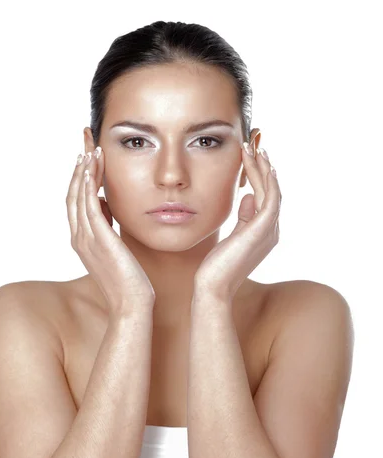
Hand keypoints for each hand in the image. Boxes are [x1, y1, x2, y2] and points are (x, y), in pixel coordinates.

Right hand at [66, 148, 154, 314]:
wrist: (132, 305)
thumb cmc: (131, 281)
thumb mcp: (116, 249)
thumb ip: (108, 228)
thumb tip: (106, 204)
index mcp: (82, 240)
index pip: (77, 201)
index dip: (80, 177)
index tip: (87, 156)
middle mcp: (79, 237)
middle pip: (72, 193)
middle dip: (79, 166)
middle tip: (85, 141)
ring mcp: (85, 238)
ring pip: (78, 195)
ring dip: (83, 169)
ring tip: (90, 147)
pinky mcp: (98, 238)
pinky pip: (88, 203)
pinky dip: (88, 182)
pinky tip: (94, 164)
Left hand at [193, 143, 281, 301]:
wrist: (212, 287)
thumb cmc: (215, 266)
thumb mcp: (230, 237)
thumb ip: (243, 217)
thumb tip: (249, 196)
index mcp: (264, 232)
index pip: (265, 197)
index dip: (259, 175)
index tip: (249, 156)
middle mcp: (271, 230)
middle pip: (272, 190)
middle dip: (263, 166)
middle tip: (253, 144)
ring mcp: (269, 231)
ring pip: (272, 191)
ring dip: (263, 168)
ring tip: (253, 148)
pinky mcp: (263, 230)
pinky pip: (270, 198)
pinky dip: (267, 180)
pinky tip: (259, 164)